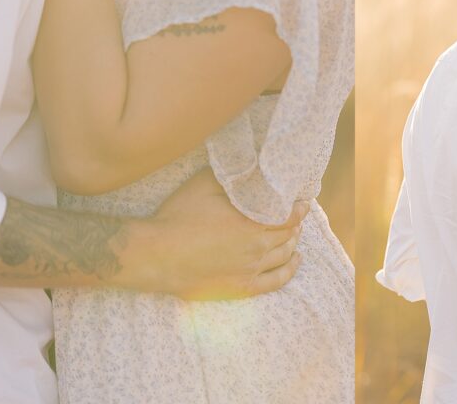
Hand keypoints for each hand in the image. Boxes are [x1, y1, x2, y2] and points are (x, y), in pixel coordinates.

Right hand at [130, 168, 308, 300]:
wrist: (155, 255)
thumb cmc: (177, 217)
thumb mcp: (203, 185)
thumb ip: (230, 177)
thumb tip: (248, 168)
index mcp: (250, 222)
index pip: (288, 215)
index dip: (298, 207)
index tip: (302, 200)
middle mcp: (256, 248)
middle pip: (288, 235)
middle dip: (295, 223)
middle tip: (296, 215)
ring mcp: (249, 270)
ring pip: (284, 256)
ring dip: (293, 243)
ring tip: (293, 234)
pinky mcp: (240, 288)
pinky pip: (276, 281)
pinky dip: (289, 270)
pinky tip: (295, 261)